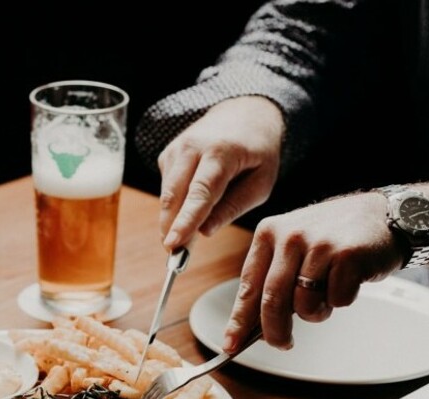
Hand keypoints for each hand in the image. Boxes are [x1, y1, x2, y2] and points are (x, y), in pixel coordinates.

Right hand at [157, 96, 283, 249]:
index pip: (200, 192)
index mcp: (221, 152)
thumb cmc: (257, 151)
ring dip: (173, 218)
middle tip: (174, 256)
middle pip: (173, 195)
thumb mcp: (261, 182)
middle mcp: (192, 147)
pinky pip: (167, 188)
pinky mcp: (167, 155)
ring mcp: (175, 149)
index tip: (173, 244)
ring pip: (166, 195)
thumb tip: (203, 232)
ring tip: (185, 236)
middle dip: (170, 227)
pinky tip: (193, 199)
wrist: (243, 112)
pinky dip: (177, 203)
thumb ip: (234, 207)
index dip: (185, 221)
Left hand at [222, 192, 402, 351]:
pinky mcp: (347, 256)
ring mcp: (319, 245)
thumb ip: (272, 278)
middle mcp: (290, 237)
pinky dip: (341, 300)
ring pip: (304, 304)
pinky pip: (337, 300)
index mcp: (268, 234)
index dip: (239, 320)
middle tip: (281, 344)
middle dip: (275, 331)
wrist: (381, 214)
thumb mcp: (291, 246)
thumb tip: (252, 325)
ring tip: (325, 295)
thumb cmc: (331, 237)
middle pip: (272, 300)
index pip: (248, 286)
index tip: (231, 344)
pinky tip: (347, 281)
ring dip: (315, 313)